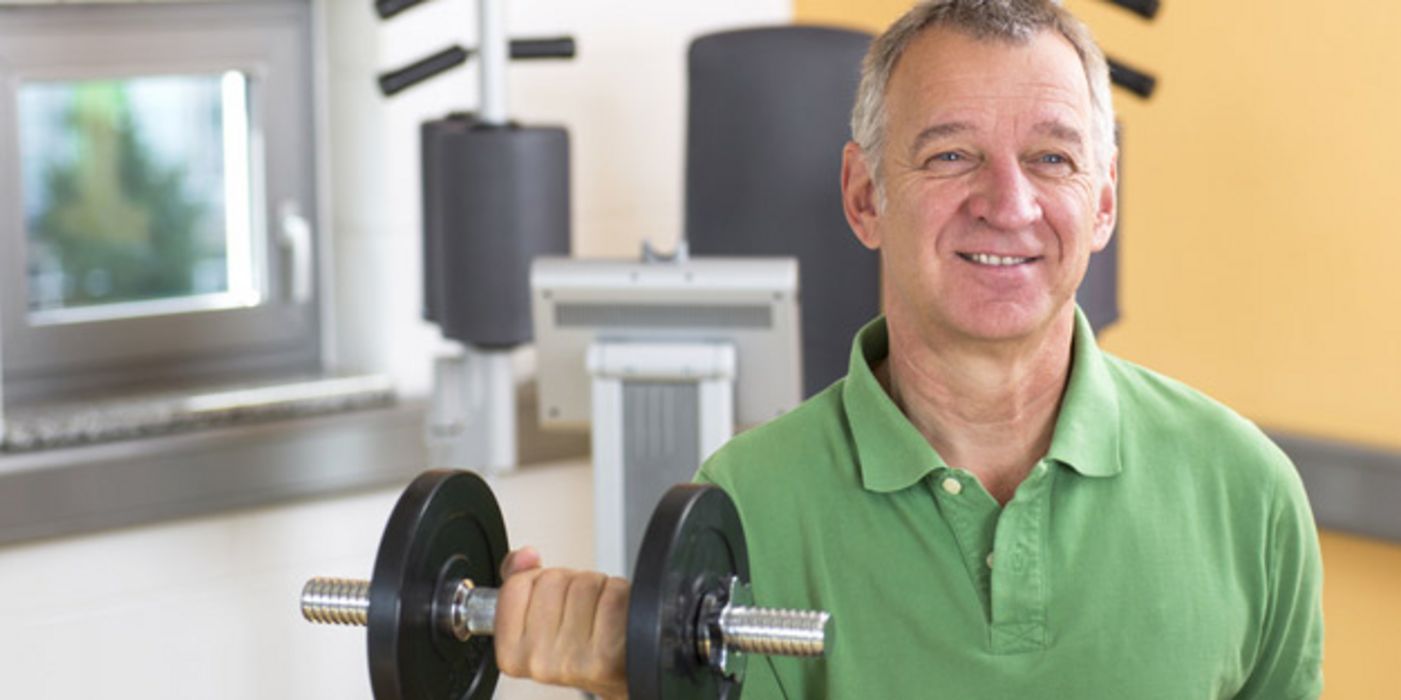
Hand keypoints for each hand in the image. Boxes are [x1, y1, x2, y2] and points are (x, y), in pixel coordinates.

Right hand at [494, 547, 629, 699]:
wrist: (619, 674)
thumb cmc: (580, 649)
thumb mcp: (538, 618)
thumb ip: (519, 580)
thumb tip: (526, 555)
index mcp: (512, 654)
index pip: (517, 584)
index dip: (539, 581)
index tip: (551, 603)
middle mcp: (539, 661)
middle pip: (553, 579)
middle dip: (571, 584)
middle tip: (580, 612)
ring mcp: (572, 660)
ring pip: (585, 583)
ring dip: (598, 589)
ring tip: (599, 616)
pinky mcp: (607, 655)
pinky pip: (613, 595)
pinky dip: (620, 596)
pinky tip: (616, 619)